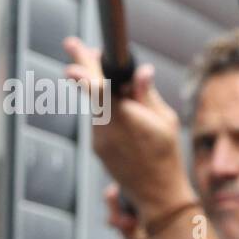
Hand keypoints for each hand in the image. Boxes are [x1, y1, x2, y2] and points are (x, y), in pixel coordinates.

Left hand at [63, 36, 196, 222]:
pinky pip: (100, 122)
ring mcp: (98, 139)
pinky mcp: (97, 148)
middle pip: (91, 90)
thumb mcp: (165, 121)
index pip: (98, 86)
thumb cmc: (167, 155)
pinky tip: (127, 121)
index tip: (76, 48)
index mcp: (124, 117)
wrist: (157, 194)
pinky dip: (109, 115)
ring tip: (126, 94)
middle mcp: (105, 127)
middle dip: (83, 66)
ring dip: (106, 96)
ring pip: (98, 107)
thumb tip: (142, 71)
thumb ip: (147, 94)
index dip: (85, 66)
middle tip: (72, 44)